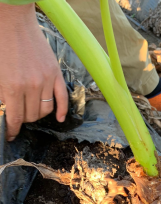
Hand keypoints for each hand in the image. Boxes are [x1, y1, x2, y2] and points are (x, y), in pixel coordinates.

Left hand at [0, 3, 67, 140]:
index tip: (10, 135)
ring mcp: (46, 80)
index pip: (15, 118)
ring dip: (37, 114)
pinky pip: (62, 99)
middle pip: (31, 116)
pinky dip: (62, 111)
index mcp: (13, 87)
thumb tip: (6, 112)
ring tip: (31, 110)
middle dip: (23, 119)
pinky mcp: (56, 74)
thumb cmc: (0, 45)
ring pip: (46, 110)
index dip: (12, 130)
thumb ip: (1, 96)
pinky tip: (59, 119)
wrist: (13, 21)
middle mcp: (32, 86)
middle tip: (17, 115)